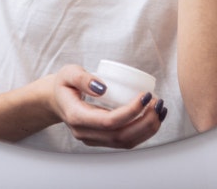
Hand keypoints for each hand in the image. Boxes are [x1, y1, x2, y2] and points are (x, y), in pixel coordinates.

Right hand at [47, 65, 166, 148]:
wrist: (56, 99)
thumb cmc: (64, 84)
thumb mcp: (69, 73)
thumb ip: (83, 78)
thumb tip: (102, 87)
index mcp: (77, 117)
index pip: (109, 121)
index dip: (131, 111)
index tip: (146, 95)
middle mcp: (86, 133)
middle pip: (121, 136)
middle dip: (145, 122)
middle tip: (158, 103)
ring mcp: (94, 139)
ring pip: (125, 142)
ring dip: (147, 129)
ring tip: (160, 110)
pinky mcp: (102, 139)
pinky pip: (125, 141)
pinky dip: (143, 132)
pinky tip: (154, 117)